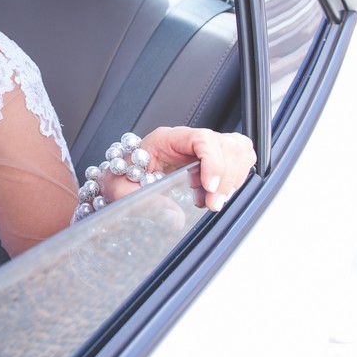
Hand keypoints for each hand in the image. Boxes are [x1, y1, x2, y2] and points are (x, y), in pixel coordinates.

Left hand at [100, 126, 255, 211]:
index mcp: (165, 140)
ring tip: (215, 200)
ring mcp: (200, 148)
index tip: (210, 189)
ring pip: (237, 149)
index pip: (202, 138)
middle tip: (214, 203)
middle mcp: (186, 140)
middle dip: (227, 176)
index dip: (213, 162)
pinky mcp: (210, 160)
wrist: (118, 179)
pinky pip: (237, 159)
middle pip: (227, 143)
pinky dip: (235, 178)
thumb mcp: (121, 192)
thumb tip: (175, 217)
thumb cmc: (119, 180)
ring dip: (234, 178)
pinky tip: (217, 194)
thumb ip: (145, 203)